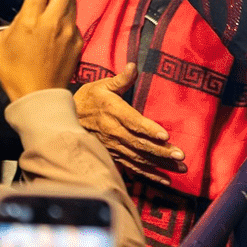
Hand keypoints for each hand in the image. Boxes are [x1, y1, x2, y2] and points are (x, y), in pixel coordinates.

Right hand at [74, 63, 186, 184]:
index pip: (134, 122)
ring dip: (160, 165)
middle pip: (140, 143)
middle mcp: (114, 132)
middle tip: (180, 156)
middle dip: (161, 151)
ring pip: (139, 158)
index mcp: (113, 112)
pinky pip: (133, 167)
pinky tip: (165, 181)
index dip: (149, 130)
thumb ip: (120, 79)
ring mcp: (114, 147)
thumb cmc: (88, 99)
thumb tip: (134, 66)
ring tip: (180, 169)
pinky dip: (149, 175)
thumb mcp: (101, 85)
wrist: (65, 120)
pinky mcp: (114, 156)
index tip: (166, 136)